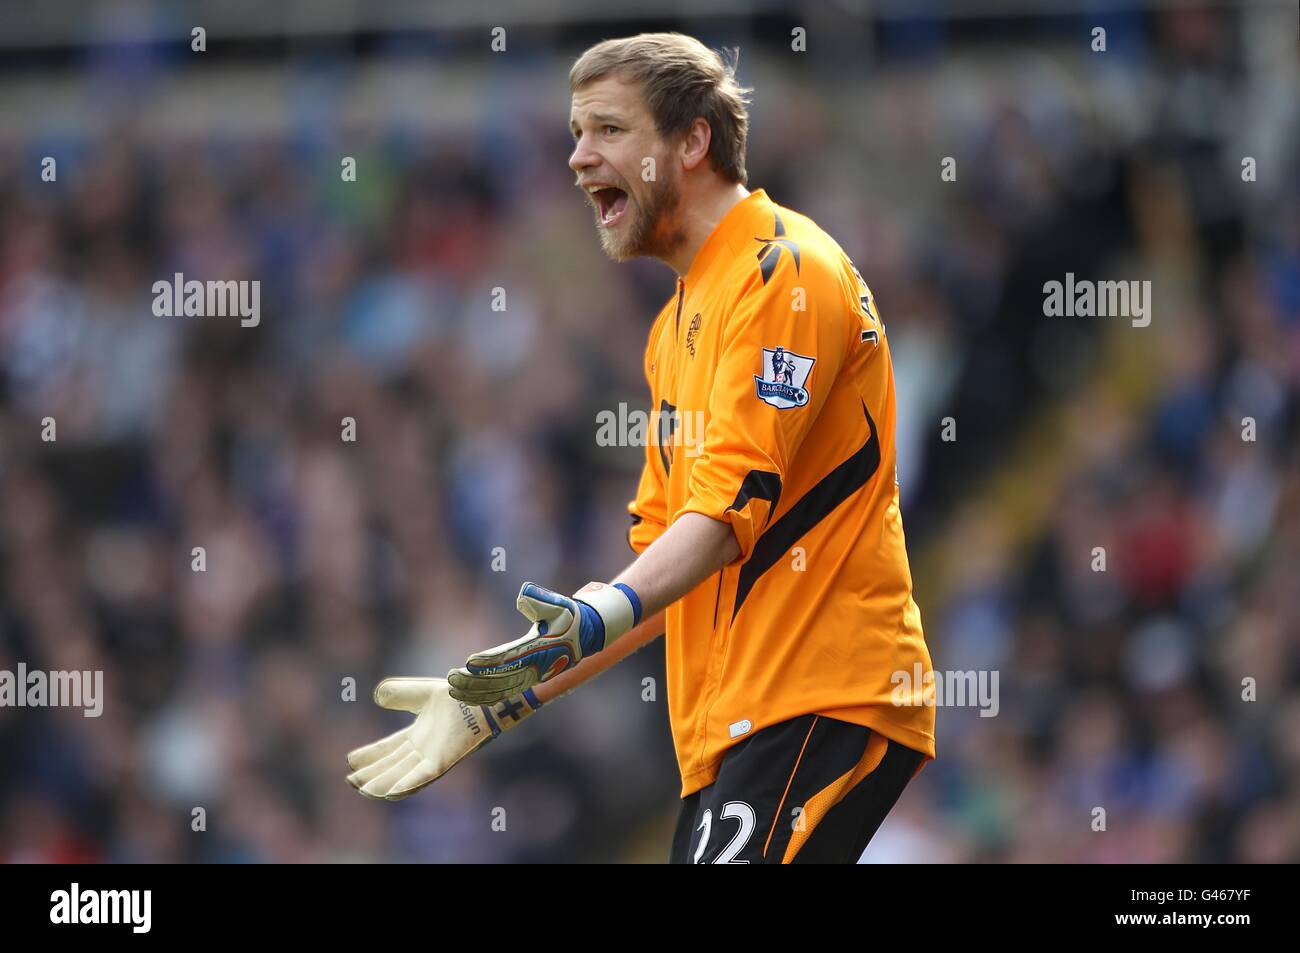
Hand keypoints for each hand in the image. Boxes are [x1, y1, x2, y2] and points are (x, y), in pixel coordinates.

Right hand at [345, 676, 539, 799]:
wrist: (485, 692)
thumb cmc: (462, 693)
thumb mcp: (423, 692)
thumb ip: (401, 693)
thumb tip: (376, 695)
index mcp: (420, 735)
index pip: (389, 749)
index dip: (370, 756)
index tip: (350, 761)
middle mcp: (426, 749)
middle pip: (393, 766)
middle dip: (372, 775)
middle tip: (350, 781)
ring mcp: (435, 756)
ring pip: (404, 776)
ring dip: (383, 784)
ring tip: (363, 789)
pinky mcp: (446, 759)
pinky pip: (424, 776)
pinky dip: (408, 784)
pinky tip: (390, 792)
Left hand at [447, 581, 640, 705]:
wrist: (587, 634)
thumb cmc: (571, 616)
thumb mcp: (559, 604)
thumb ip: (540, 599)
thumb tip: (523, 594)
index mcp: (539, 650)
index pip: (510, 658)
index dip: (489, 662)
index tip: (469, 662)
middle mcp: (534, 668)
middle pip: (500, 680)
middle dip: (475, 681)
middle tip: (451, 679)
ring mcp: (532, 676)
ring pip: (500, 690)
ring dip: (476, 691)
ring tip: (453, 690)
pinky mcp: (528, 679)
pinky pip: (504, 691)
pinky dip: (485, 695)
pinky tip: (468, 695)